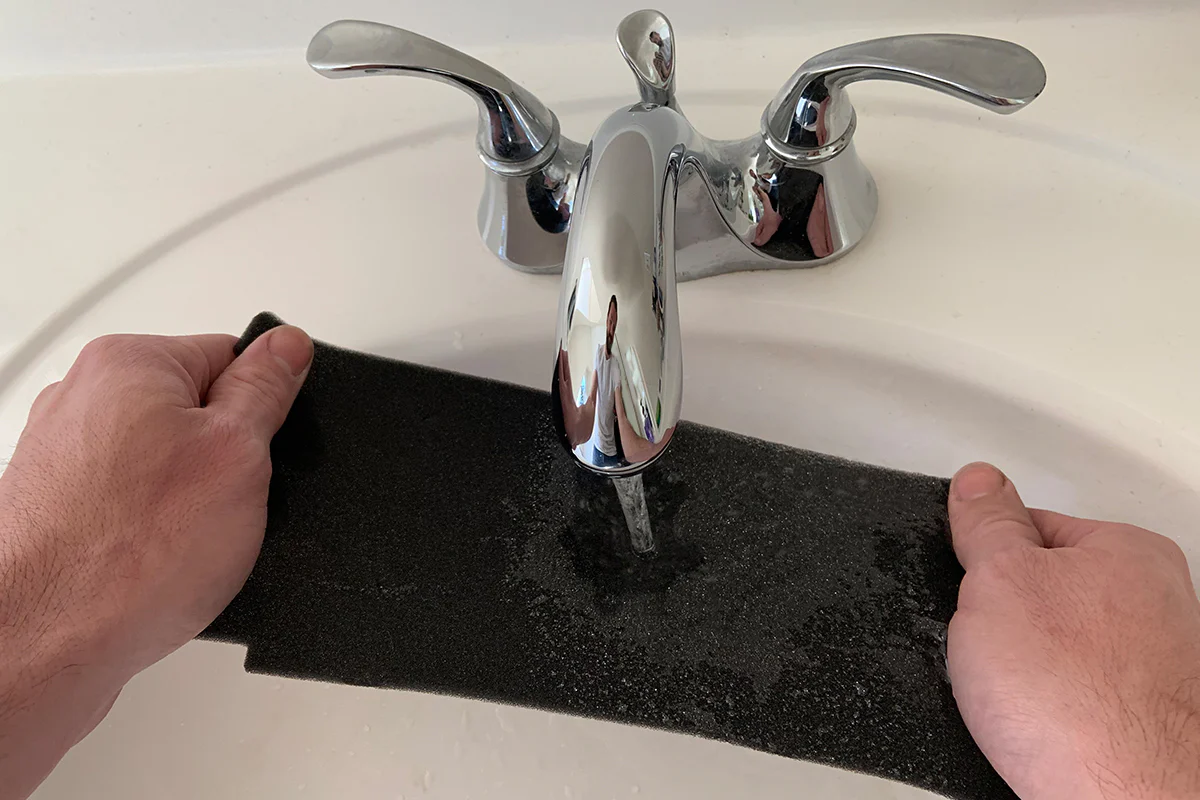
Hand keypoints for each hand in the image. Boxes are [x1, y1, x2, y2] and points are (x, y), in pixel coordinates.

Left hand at [0, 326, 311, 798]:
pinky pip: (132, 507)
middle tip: (234, 498)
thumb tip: (286, 346)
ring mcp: (63, 456)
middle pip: (193, 410)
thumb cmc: (127, 555)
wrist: (46, 644)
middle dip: (225, 455)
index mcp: (128, 363)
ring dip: (190, 500)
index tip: (269, 443)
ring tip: (193, 539)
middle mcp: (82, 399)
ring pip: (164, 465)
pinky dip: (156, 532)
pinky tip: (164, 561)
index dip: (264, 406)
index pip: (230, 357)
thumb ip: (266, 390)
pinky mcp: (57, 509)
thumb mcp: (239, 455)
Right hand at [947, 462, 1199, 799]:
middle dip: (999, 619)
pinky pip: (1061, 701)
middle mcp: (1153, 605)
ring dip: (1015, 672)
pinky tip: (1027, 725)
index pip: (1031, 526)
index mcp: (1128, 552)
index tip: (966, 579)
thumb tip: (978, 482)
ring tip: (1007, 694)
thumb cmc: (1082, 699)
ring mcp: (1148, 668)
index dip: (983, 556)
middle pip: (1041, 592)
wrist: (1127, 798)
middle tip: (986, 642)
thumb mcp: (999, 579)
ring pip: (1049, 653)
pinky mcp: (1133, 722)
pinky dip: (1035, 711)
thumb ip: (987, 525)